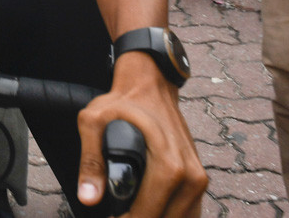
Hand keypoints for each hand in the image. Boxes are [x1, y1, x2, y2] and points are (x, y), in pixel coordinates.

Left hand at [77, 54, 206, 216]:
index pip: (148, 216)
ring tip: (130, 211)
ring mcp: (198, 179)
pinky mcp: (199, 178)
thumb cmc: (123, 102)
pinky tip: (150, 208)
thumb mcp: (94, 122)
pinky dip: (170, 214)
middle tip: (117, 214)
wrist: (151, 83)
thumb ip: (91, 161)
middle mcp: (190, 177)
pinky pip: (188, 211)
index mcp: (170, 168)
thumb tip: (89, 197)